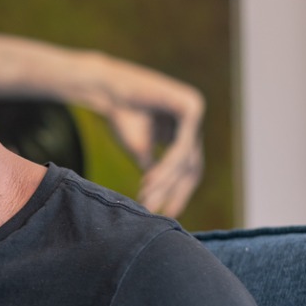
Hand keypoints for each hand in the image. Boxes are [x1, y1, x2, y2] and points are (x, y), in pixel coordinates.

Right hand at [99, 82, 204, 217]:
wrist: (109, 90)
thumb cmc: (122, 115)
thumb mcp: (141, 148)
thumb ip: (155, 168)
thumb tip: (159, 193)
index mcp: (185, 131)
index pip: (189, 169)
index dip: (178, 193)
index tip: (166, 214)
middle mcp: (194, 122)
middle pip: (192, 167)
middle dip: (174, 191)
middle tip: (159, 212)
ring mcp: (196, 112)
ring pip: (185, 160)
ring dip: (165, 181)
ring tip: (146, 197)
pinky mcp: (191, 106)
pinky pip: (181, 146)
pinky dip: (166, 166)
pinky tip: (150, 180)